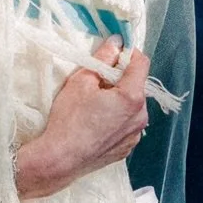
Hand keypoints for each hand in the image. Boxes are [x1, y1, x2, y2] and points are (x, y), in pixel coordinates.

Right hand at [16, 49, 149, 200]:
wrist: (60, 159)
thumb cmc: (69, 120)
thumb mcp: (81, 81)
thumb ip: (102, 58)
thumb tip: (116, 43)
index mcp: (132, 97)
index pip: (141, 63)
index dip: (128, 52)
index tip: (114, 52)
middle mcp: (140, 116)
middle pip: (136, 86)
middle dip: (120, 78)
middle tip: (96, 81)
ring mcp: (135, 134)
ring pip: (132, 106)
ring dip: (119, 99)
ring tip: (94, 104)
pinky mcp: (127, 147)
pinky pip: (127, 124)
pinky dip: (116, 118)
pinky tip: (96, 122)